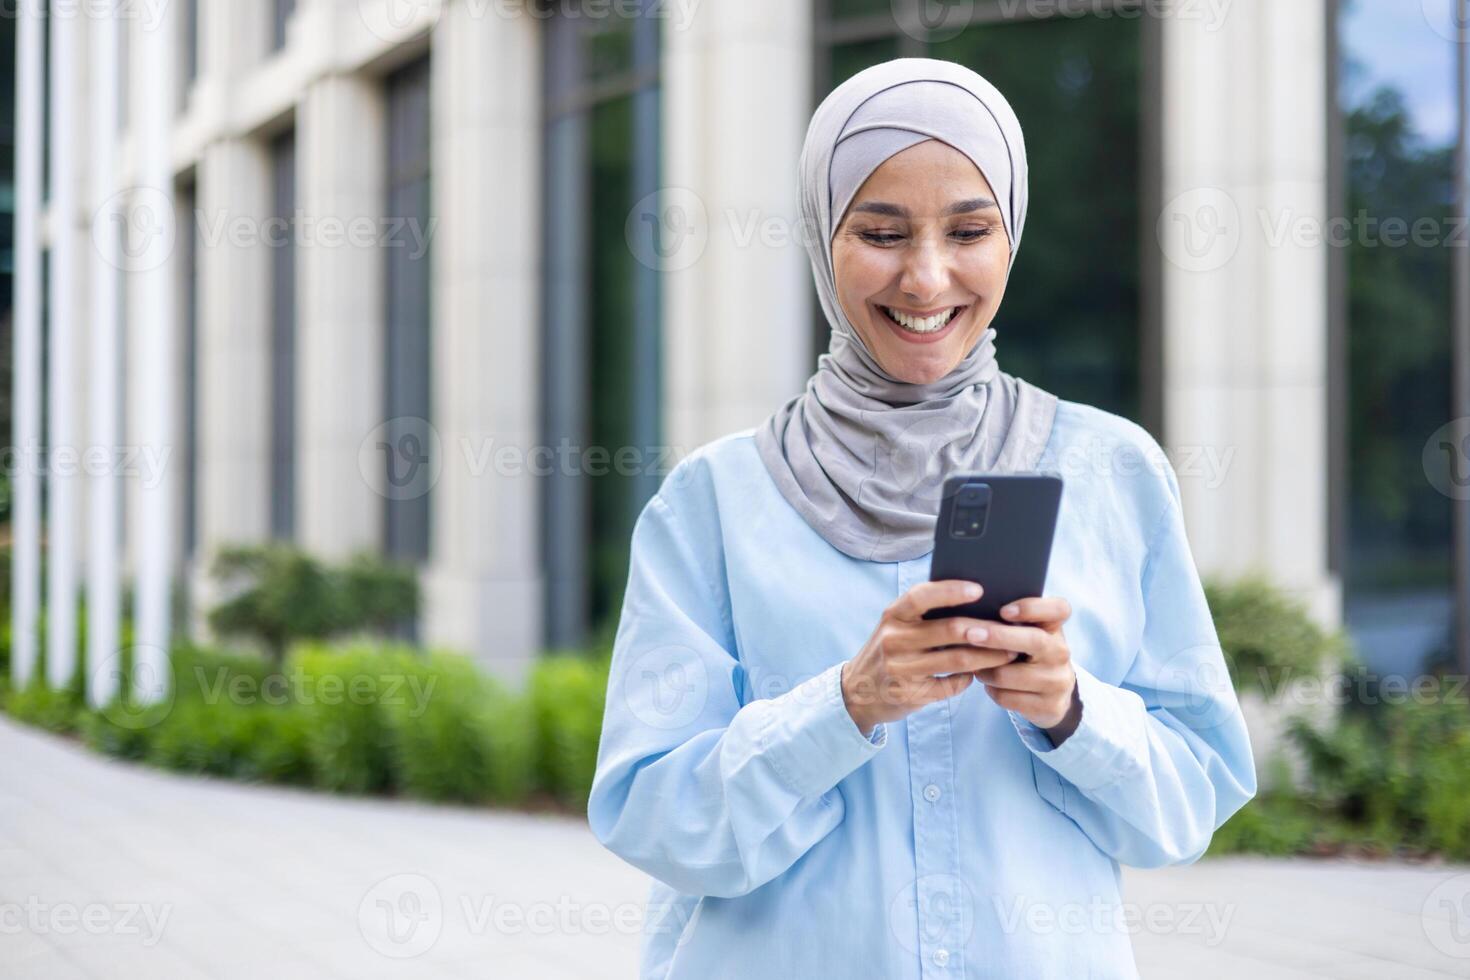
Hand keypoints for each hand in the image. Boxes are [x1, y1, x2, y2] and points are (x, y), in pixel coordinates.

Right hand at [841, 580, 1019, 736]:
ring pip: (958, 660)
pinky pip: (951, 685)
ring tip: (1009, 653)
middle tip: (1010, 630)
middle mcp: (894, 640)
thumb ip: (924, 615)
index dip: (951, 591)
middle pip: (950, 630)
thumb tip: (975, 602)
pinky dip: (968, 679)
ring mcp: (901, 669)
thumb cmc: (889, 651)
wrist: (857, 692)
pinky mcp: (910, 694)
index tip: (979, 589)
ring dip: (989, 657)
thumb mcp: (896, 627)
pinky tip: (978, 674)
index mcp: (893, 616)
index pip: (922, 596)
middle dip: (986, 630)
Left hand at [967, 595, 1077, 734]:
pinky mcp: (1048, 705)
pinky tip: (989, 685)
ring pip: (1010, 674)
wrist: (1051, 694)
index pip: (1059, 609)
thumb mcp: (1027, 633)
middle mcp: (1060, 652)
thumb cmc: (1027, 653)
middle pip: (1034, 640)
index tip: (1004, 610)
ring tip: (975, 666)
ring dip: (986, 671)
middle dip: (998, 637)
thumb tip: (970, 610)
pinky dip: (991, 690)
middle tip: (970, 634)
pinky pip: (1008, 697)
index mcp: (1055, 627)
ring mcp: (1057, 680)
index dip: (1032, 607)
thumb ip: (1010, 620)